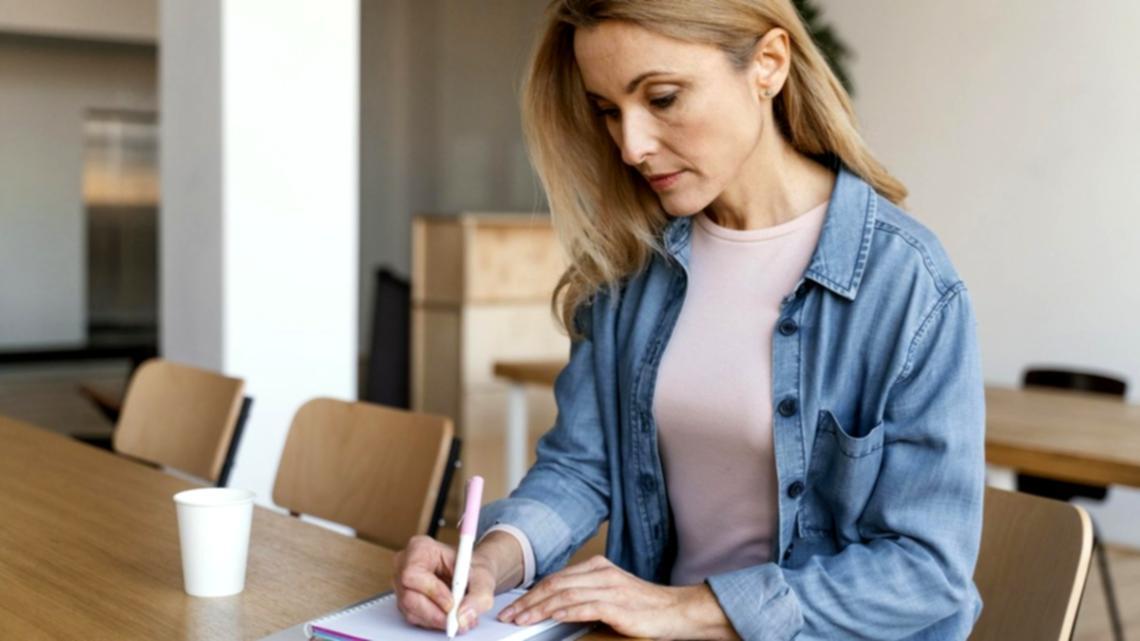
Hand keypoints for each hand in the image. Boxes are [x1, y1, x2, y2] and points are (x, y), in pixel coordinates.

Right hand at [392, 535, 496, 632]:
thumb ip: (478, 596)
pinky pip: (415, 617)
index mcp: (420, 548)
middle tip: (456, 619)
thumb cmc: (472, 569)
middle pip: (409, 597)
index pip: (413, 573)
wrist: (472, 575)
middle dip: (435, 612)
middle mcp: (405, 565)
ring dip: (436, 619)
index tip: (451, 603)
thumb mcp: (483, 578)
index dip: (431, 590)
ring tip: (458, 618)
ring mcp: (403, 585)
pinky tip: (449, 617)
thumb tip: (463, 616)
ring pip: (411, 611)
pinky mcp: (406, 601)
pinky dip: (434, 621)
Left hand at [496, 556, 735, 639]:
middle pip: (554, 584)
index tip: (514, 605)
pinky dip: (559, 613)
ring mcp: (608, 588)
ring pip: (562, 595)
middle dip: (528, 600)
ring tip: (520, 619)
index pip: (556, 578)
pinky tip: (546, 619)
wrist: (676, 612)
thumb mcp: (611, 593)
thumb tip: (555, 604)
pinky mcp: (615, 605)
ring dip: (537, 608)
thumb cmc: (644, 607)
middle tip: (508, 614)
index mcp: (598, 567)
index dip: (532, 592)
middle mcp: (600, 573)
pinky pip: (580, 607)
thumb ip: (586, 594)